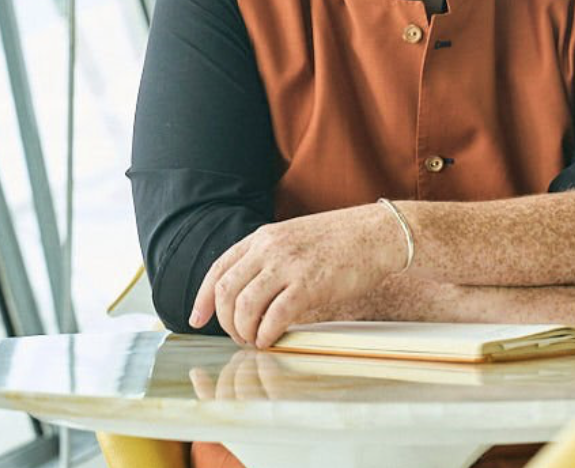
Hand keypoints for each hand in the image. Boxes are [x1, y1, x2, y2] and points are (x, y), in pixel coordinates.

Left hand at [189, 204, 405, 346]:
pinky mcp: (309, 284)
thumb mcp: (295, 237)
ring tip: (256, 340)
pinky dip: (267, 335)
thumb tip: (249, 293)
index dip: (203, 297)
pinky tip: (273, 339)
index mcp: (264, 236)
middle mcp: (270, 247)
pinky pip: (274, 317)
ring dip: (244, 332)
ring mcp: (289, 264)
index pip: (219, 268)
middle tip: (238, 337)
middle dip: (226, 322)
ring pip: (245, 306)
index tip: (198, 319)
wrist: (377, 233)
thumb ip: (270, 258)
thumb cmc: (340, 240)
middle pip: (227, 291)